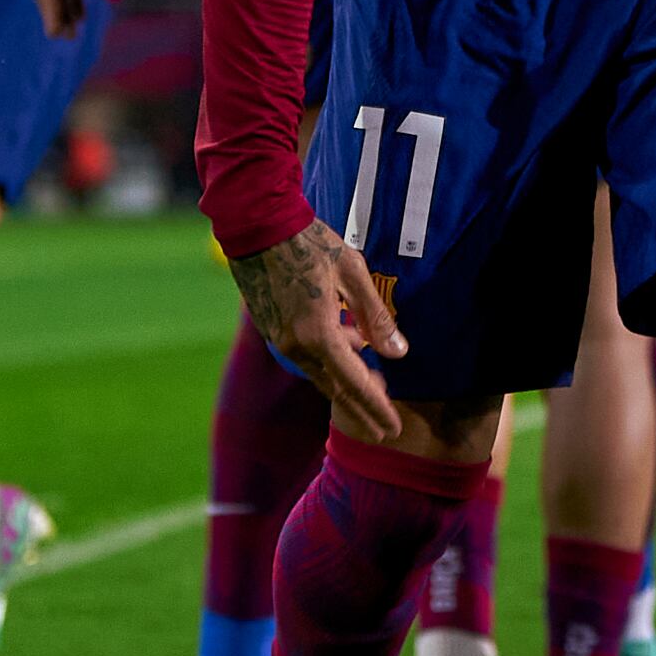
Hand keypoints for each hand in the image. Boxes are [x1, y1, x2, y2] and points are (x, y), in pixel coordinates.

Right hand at [231, 219, 407, 443]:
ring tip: (374, 379)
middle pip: (335, 388)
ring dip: (347, 380)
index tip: (392, 429)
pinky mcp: (271, 330)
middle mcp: (296, 346)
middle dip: (362, 407)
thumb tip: (398, 353)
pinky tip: (349, 344)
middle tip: (385, 425)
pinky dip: (330, 359)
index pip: (354, 384)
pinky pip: (306, 356)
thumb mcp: (352, 273)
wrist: (258, 227)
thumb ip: (375, 316)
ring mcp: (280, 340)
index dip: (376, 408)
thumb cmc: (310, 243)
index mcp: (318, 334)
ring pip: (320, 372)